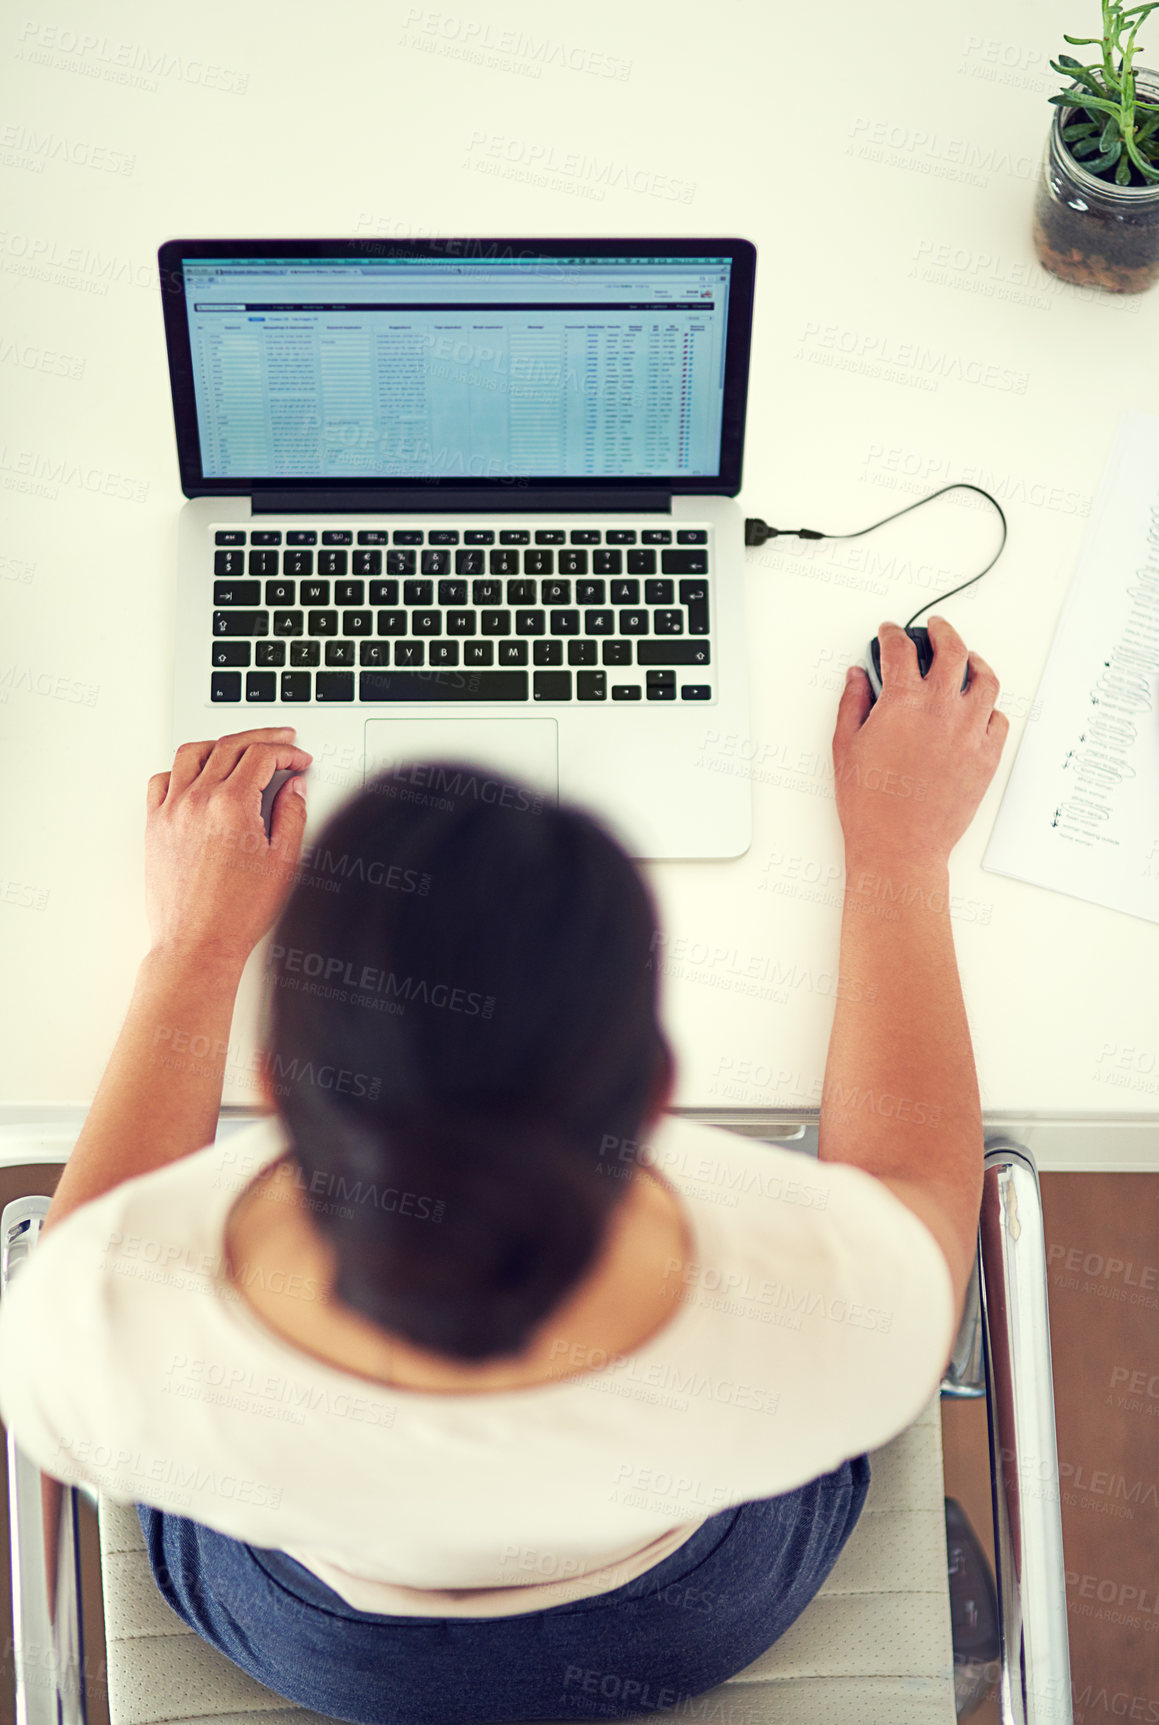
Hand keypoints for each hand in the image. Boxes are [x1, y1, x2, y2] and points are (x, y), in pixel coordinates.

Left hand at [145, 728, 312, 967]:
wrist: (198, 943)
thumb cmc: (238, 913)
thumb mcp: (284, 861)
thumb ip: (292, 814)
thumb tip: (294, 787)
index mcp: (231, 805)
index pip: (262, 755)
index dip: (287, 751)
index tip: (299, 760)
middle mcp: (197, 800)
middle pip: (229, 745)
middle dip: (262, 739)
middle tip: (281, 742)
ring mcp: (171, 810)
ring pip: (192, 753)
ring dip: (221, 744)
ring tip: (239, 749)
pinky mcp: (155, 825)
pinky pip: (162, 779)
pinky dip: (182, 769)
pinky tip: (198, 776)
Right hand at [832, 617, 1008, 867]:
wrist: (900, 845)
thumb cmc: (870, 804)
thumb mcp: (845, 747)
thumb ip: (852, 704)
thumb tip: (857, 677)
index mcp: (903, 702)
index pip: (900, 651)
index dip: (892, 635)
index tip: (889, 633)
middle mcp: (942, 709)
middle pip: (952, 650)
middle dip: (941, 632)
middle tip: (935, 628)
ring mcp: (969, 732)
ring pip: (985, 679)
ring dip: (975, 662)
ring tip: (967, 659)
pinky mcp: (987, 757)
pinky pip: (999, 719)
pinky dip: (989, 707)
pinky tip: (978, 708)